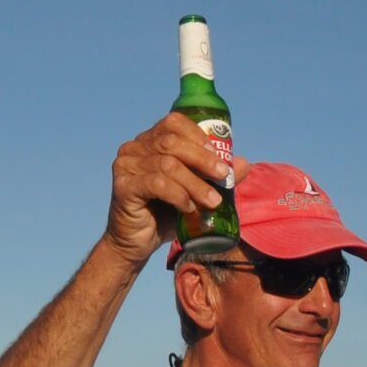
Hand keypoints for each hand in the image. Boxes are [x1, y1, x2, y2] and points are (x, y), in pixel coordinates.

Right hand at [104, 111, 244, 269]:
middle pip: (171, 142)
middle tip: (223, 176)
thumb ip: (214, 177)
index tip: (219, 157)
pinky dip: (178, 195)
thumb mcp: (194, 193)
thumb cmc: (165, 214)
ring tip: (212, 201)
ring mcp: (126, 165)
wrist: (137, 243)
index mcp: (150, 141)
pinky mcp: (123, 186)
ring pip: (167, 164)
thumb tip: (243, 163)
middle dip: (203, 159)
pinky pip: (157, 184)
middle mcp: (134, 148)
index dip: (198, 136)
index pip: (174, 123)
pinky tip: (188, 207)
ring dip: (195, 183)